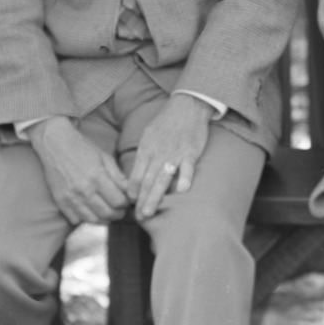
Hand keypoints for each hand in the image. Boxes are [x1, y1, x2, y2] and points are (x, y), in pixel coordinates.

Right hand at [30, 118, 130, 224]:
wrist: (56, 145)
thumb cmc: (84, 149)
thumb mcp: (105, 157)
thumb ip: (117, 176)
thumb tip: (129, 191)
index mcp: (98, 177)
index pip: (118, 201)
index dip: (126, 204)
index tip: (127, 202)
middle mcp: (84, 190)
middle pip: (107, 213)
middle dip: (118, 214)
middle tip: (120, 211)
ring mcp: (70, 197)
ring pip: (92, 220)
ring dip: (103, 220)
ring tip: (108, 214)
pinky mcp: (60, 202)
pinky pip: (75, 220)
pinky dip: (85, 219)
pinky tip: (91, 212)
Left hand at [125, 95, 211, 219]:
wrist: (187, 107)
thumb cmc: (166, 123)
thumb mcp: (148, 136)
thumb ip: (144, 156)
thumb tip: (136, 177)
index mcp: (146, 150)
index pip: (135, 176)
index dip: (132, 192)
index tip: (132, 205)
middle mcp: (157, 154)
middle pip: (146, 181)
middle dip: (141, 201)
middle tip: (138, 217)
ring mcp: (174, 154)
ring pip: (162, 179)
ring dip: (155, 196)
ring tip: (149, 211)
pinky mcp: (191, 152)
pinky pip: (187, 167)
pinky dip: (184, 178)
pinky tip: (181, 191)